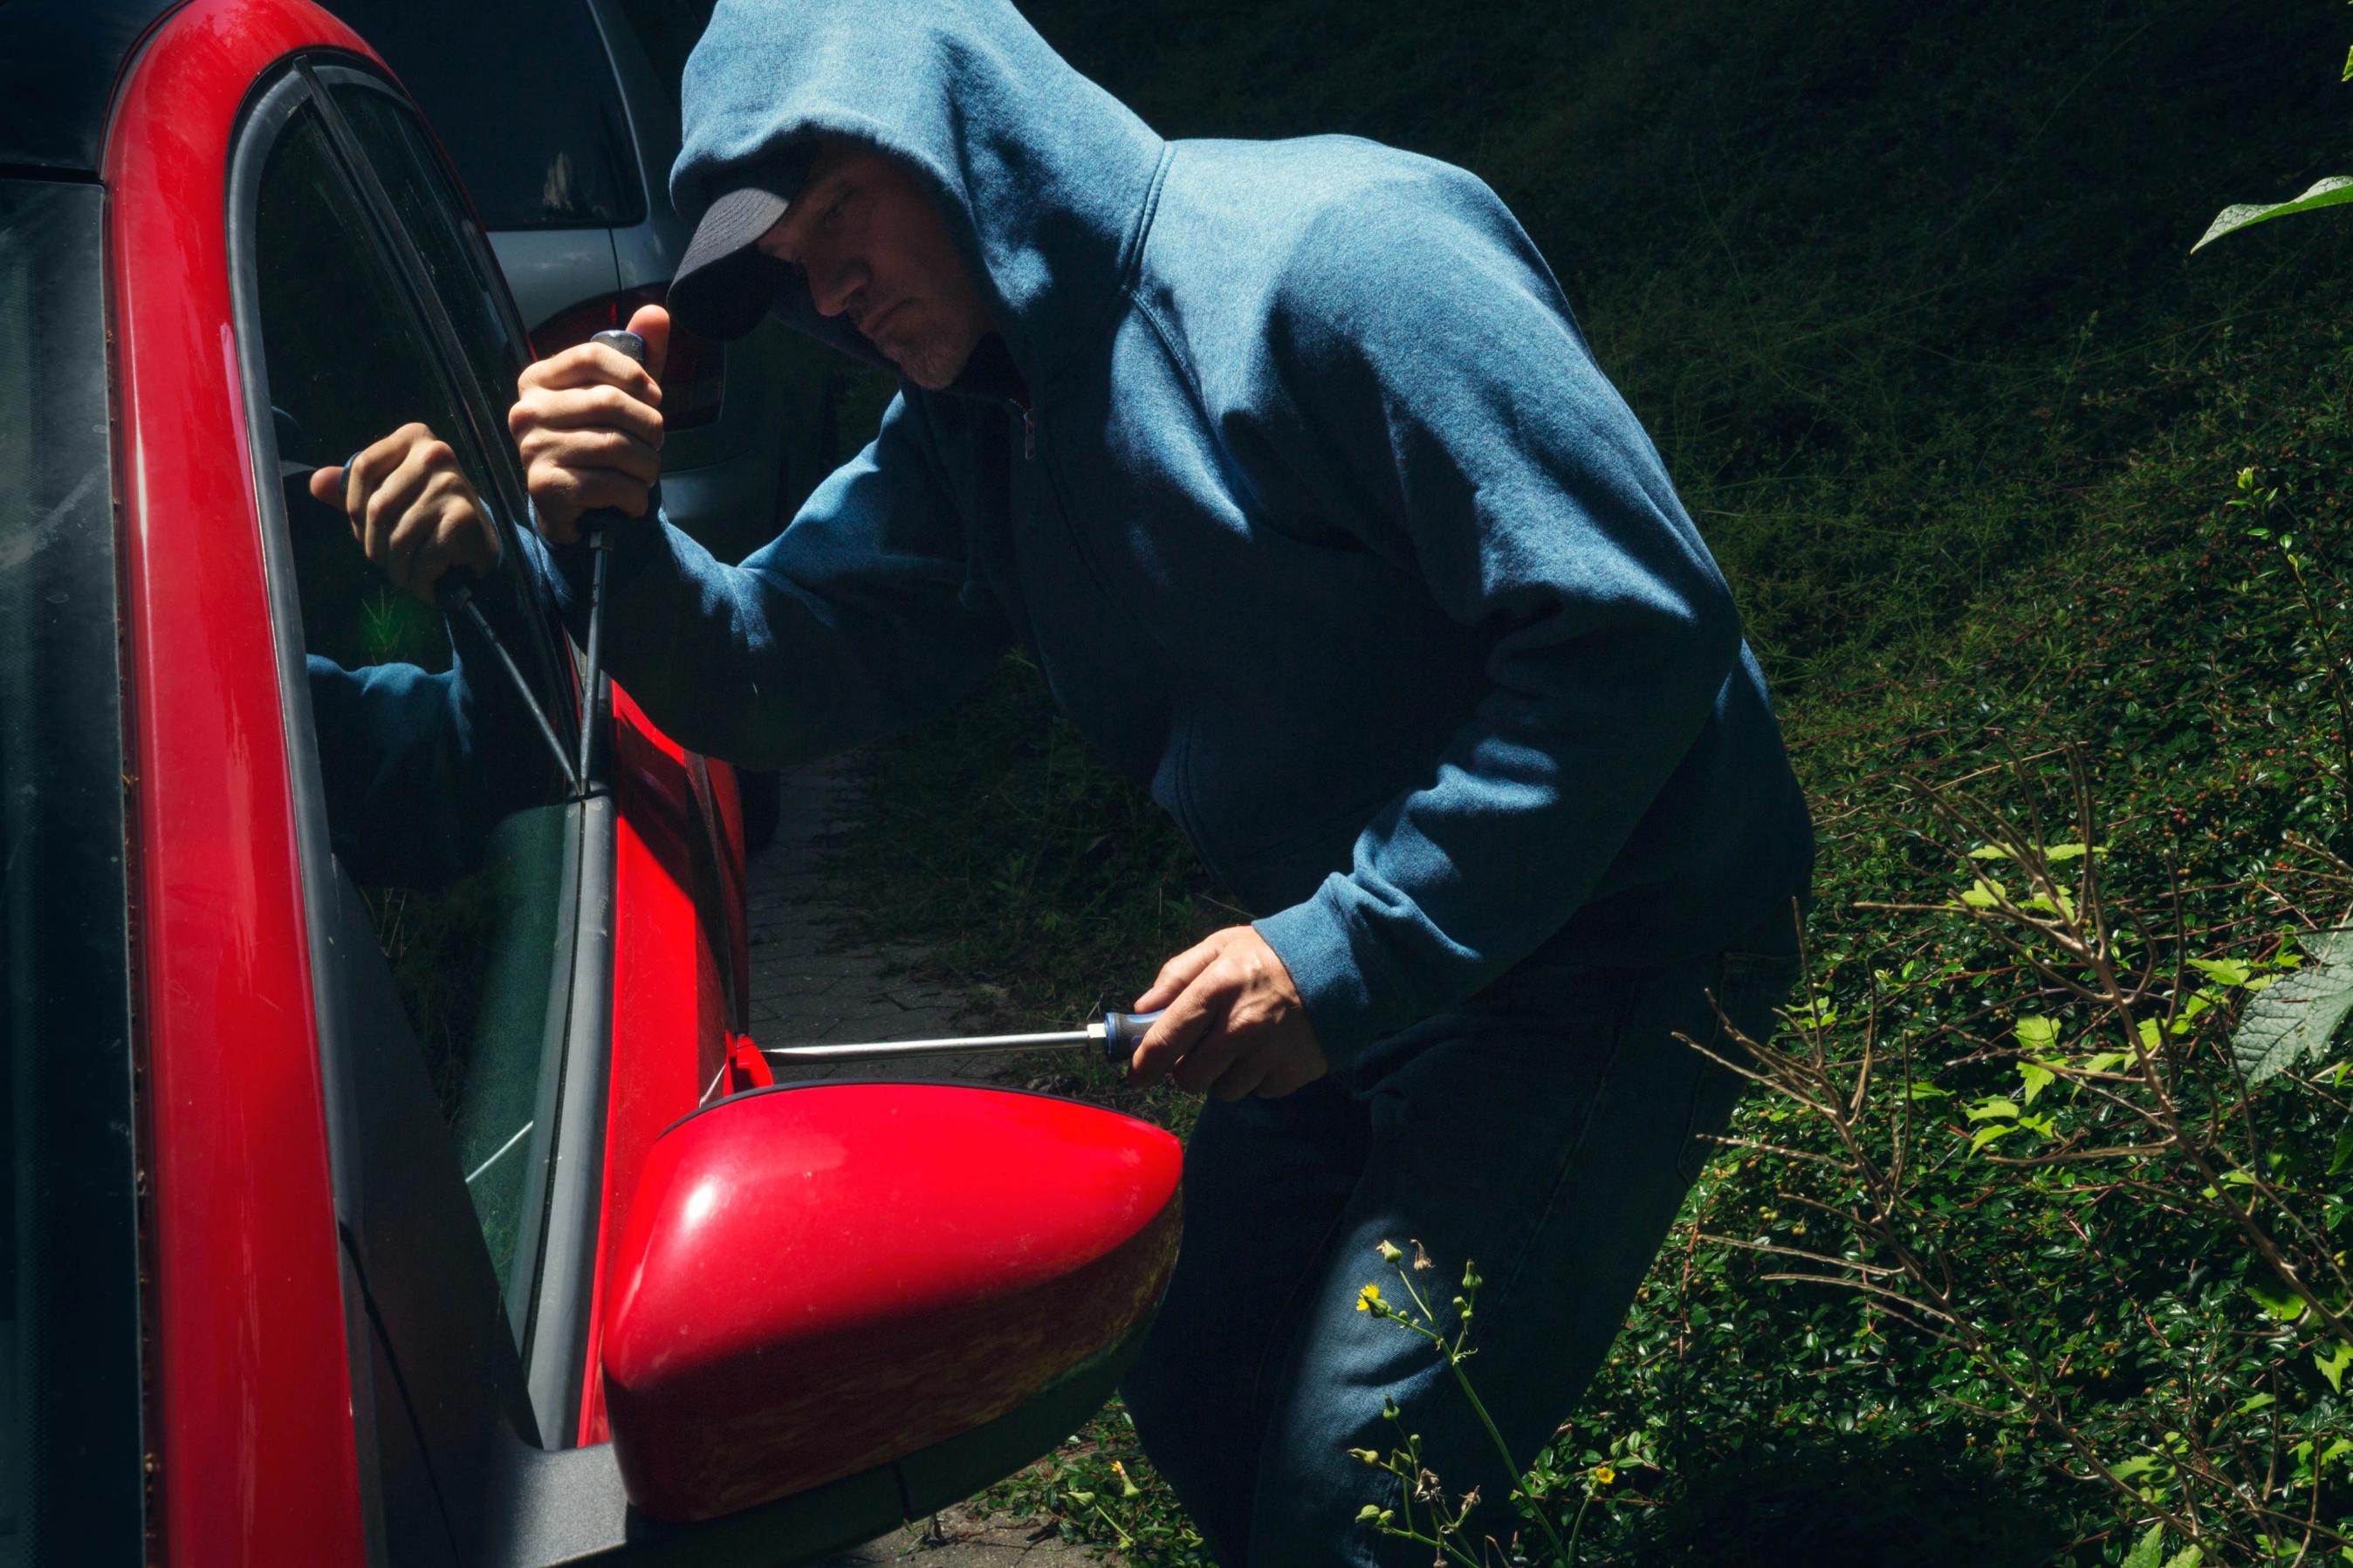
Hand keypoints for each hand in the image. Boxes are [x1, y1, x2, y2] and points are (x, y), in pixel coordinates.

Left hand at [309, 423, 496, 603]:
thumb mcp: (391, 494)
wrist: (479, 542)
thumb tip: (315, 483)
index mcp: (413, 438)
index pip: (362, 467)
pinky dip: (419, 580)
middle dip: (374, 546)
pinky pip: (422, 558)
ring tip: (406, 575)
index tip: (363, 528)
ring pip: (397, 537)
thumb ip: (353, 489)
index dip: (352, 506)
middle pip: (377, 507)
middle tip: (386, 561)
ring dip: (396, 568)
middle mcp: (435, 454)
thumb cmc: (427, 515)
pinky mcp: (463, 518)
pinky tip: (426, 582)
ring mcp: (452, 485)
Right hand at [509, 301, 669, 542]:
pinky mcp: (545, 487)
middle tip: (655, 443)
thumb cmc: (598, 445)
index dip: (635, 374)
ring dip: (647, 465)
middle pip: (608, 402)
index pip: (591, 355)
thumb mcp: (619, 397)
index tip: (654, 398)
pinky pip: (609, 484)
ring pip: (614, 446)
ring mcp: (531, 449)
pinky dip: (634, 495)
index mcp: (538, 380)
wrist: (573, 510)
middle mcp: (526, 411)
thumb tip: (657, 313)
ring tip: (645, 473)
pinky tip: (631, 499)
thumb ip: (638, 357)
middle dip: (649, 427)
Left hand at [1127, 926, 1327, 1099]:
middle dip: (1188, 1070)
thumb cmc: (1271, 954)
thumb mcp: (1220, 947)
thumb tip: (1142, 1009)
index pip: (1166, 1039)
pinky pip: (1259, 1092)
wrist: (1342, 961)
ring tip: (1241, 1046)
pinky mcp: (1295, 1072)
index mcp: (1218, 987)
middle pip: (1191, 1078)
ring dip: (1224, 1076)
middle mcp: (1242, 1025)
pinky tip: (1268, 1051)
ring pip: (1224, 1091)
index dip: (1144, 1064)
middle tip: (1201, 1051)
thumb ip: (1177, 975)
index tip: (1137, 1075)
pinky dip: (1257, 1078)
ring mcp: (1271, 1052)